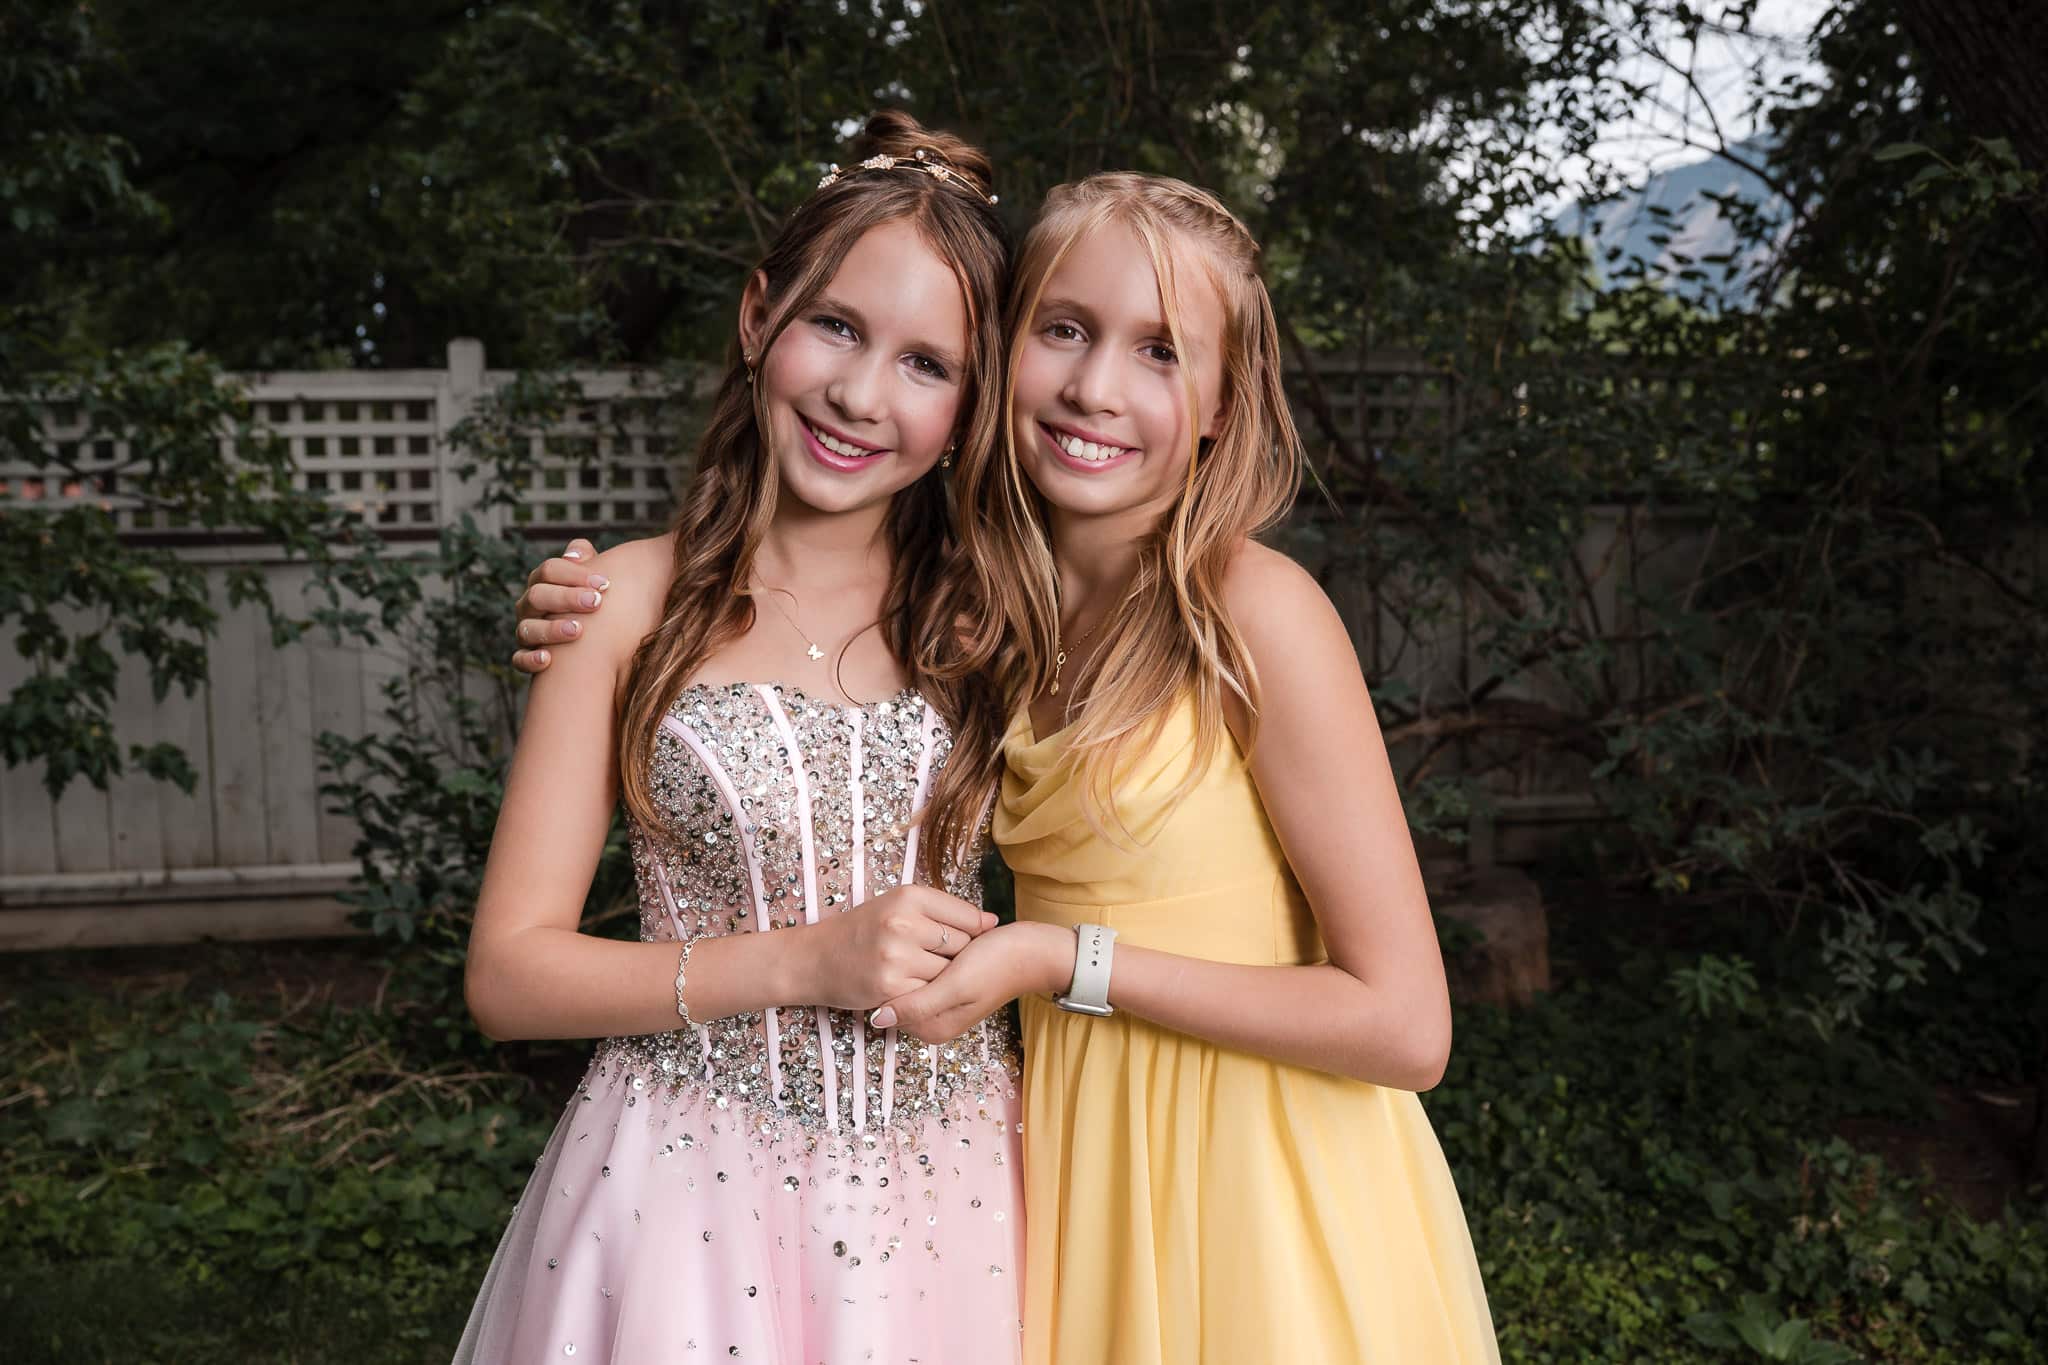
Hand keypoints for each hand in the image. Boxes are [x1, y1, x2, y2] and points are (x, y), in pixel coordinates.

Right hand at [512, 536, 608, 673]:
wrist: (589, 641)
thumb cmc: (591, 602)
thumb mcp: (591, 580)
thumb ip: (586, 561)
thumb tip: (576, 554)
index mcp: (543, 583)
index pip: (550, 570)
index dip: (575, 574)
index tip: (605, 583)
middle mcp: (529, 606)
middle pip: (537, 596)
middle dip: (566, 598)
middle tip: (595, 602)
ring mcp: (526, 632)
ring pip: (527, 628)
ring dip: (551, 629)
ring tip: (578, 630)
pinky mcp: (526, 657)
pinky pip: (519, 660)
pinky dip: (530, 660)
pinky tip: (548, 659)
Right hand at [796, 884, 998, 1012]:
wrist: (816, 959)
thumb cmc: (863, 931)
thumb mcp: (898, 906)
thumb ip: (943, 911)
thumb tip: (991, 922)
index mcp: (908, 896)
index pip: (968, 916)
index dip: (972, 933)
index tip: (960, 940)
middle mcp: (903, 922)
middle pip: (962, 945)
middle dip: (954, 956)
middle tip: (930, 958)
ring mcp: (897, 956)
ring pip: (949, 972)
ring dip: (940, 978)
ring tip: (918, 972)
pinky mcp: (891, 986)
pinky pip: (930, 993)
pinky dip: (926, 994)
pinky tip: (910, 987)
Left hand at [869, 921, 1070, 1042]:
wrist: (1034, 951)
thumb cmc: (1000, 964)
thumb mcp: (956, 986)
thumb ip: (917, 1004)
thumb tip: (877, 1019)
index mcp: (932, 1027)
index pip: (891, 1003)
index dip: (899, 974)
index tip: (915, 953)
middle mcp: (933, 1020)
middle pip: (900, 991)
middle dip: (909, 965)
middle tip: (934, 946)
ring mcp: (940, 1003)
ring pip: (911, 977)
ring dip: (919, 958)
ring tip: (943, 943)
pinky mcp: (948, 986)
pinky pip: (925, 969)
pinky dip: (930, 955)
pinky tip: (947, 943)